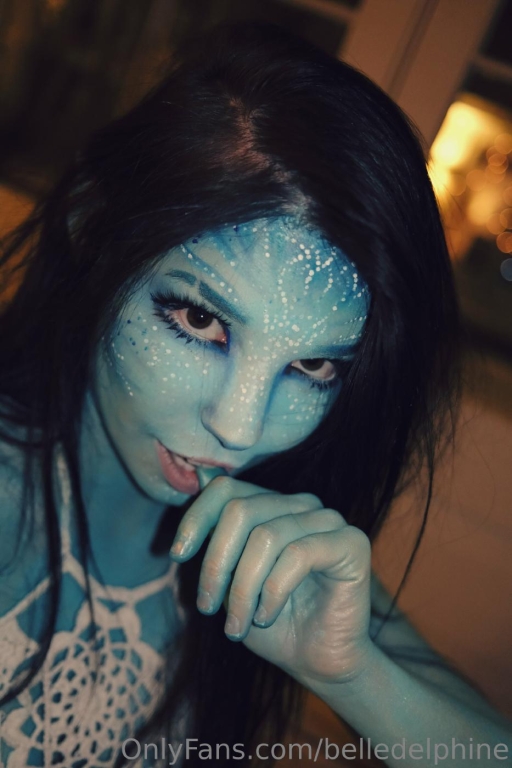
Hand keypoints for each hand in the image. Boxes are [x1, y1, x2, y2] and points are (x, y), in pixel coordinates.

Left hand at [170, 476, 374, 687]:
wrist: (316, 662)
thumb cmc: (271, 622)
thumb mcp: (228, 582)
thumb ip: (216, 541)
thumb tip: (197, 476)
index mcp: (271, 505)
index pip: (226, 489)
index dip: (196, 518)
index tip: (178, 555)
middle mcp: (299, 504)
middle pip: (241, 511)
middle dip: (216, 563)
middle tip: (206, 606)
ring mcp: (327, 520)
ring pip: (266, 536)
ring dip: (243, 589)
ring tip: (237, 625)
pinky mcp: (351, 543)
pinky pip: (298, 555)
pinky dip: (272, 592)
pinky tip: (265, 618)